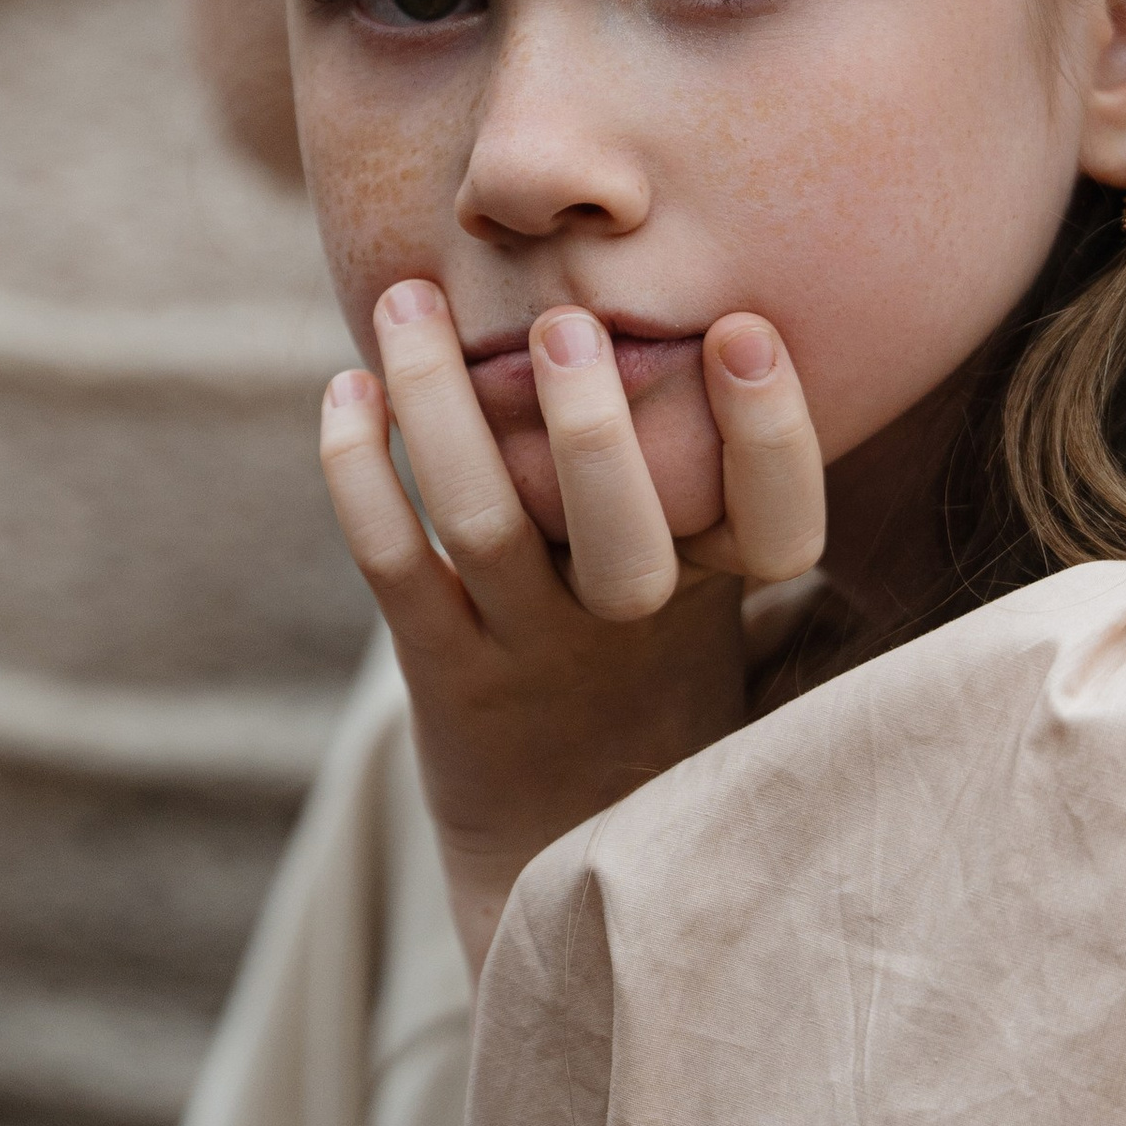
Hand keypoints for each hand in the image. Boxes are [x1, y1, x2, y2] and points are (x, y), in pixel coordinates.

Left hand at [319, 287, 823, 965]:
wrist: (559, 840)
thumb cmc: (638, 670)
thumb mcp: (702, 586)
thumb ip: (700, 473)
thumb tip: (712, 285)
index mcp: (716, 591)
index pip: (780, 523)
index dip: (772, 431)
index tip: (741, 328)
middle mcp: (629, 626)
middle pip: (621, 531)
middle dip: (588, 419)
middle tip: (561, 316)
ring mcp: (531, 655)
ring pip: (483, 521)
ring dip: (438, 403)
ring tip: (406, 301)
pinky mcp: (441, 675)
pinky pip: (392, 564)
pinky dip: (359, 472)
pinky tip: (345, 390)